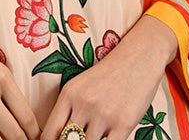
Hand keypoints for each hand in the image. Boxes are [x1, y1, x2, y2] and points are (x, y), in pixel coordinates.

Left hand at [40, 15, 176, 139]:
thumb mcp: (82, 84)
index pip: (49, 133)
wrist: (139, 56)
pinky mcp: (123, 124)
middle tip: (79, 138)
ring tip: (96, 133)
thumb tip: (59, 136)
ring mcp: (103, 115)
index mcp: (69, 93)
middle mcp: (84, 104)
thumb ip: (70, 109)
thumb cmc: (109, 73)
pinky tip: (109, 138)